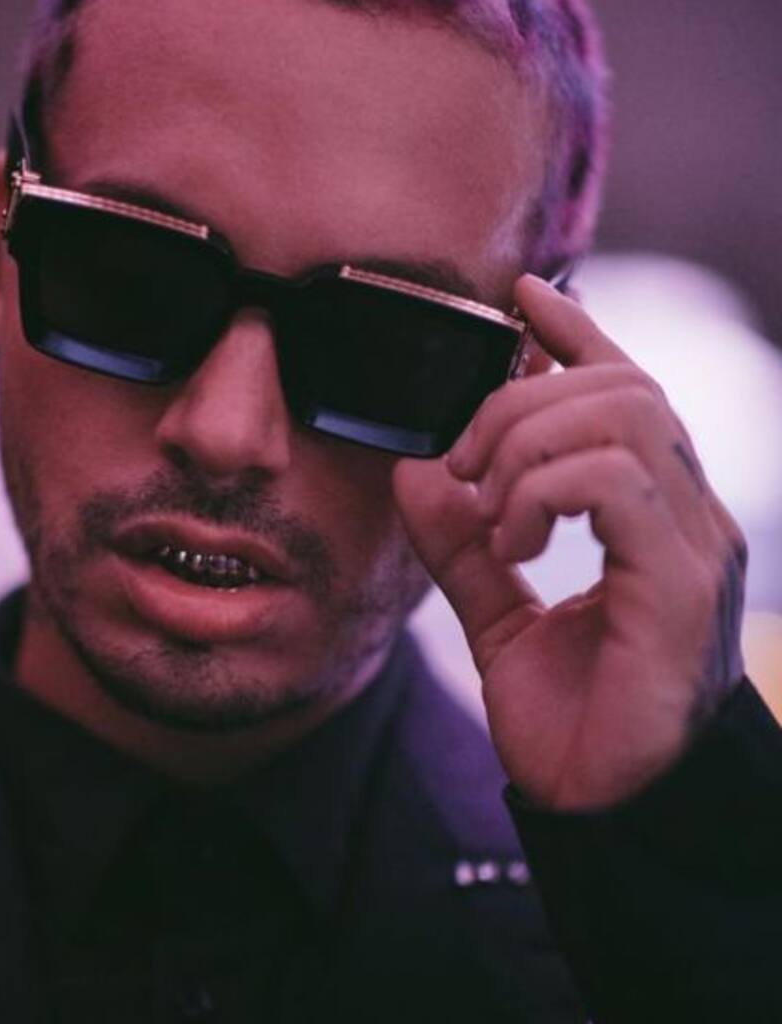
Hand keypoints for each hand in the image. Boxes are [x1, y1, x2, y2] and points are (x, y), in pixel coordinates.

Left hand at [392, 274, 746, 810]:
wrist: (602, 809)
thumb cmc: (569, 715)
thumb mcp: (496, 611)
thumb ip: (461, 541)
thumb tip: (413, 470)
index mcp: (651, 513)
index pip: (629, 389)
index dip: (578, 334)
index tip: (522, 297)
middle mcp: (687, 517)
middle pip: (623, 388)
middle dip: (522, 402)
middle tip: (464, 460)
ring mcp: (694, 549)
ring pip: (622, 420)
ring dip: (529, 445)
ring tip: (489, 507)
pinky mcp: (679, 589)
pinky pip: (619, 484)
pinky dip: (546, 491)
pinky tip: (513, 538)